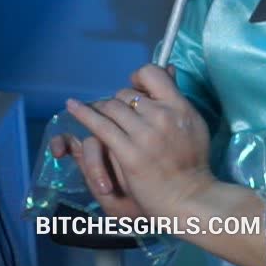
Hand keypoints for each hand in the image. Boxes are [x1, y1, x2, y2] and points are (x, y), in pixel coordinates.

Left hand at [65, 64, 214, 219]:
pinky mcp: (128, 153)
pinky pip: (100, 126)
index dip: (139, 77)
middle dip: (120, 101)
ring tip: (99, 114)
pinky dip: (83, 114)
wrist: (189, 196)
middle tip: (118, 113)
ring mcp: (144, 134)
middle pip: (127, 94)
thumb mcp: (194, 124)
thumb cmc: (193, 162)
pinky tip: (72, 106)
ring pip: (112, 107)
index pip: (153, 74)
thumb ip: (178, 99)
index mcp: (179, 106)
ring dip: (103, 110)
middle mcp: (162, 115)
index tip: (137, 88)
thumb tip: (169, 68)